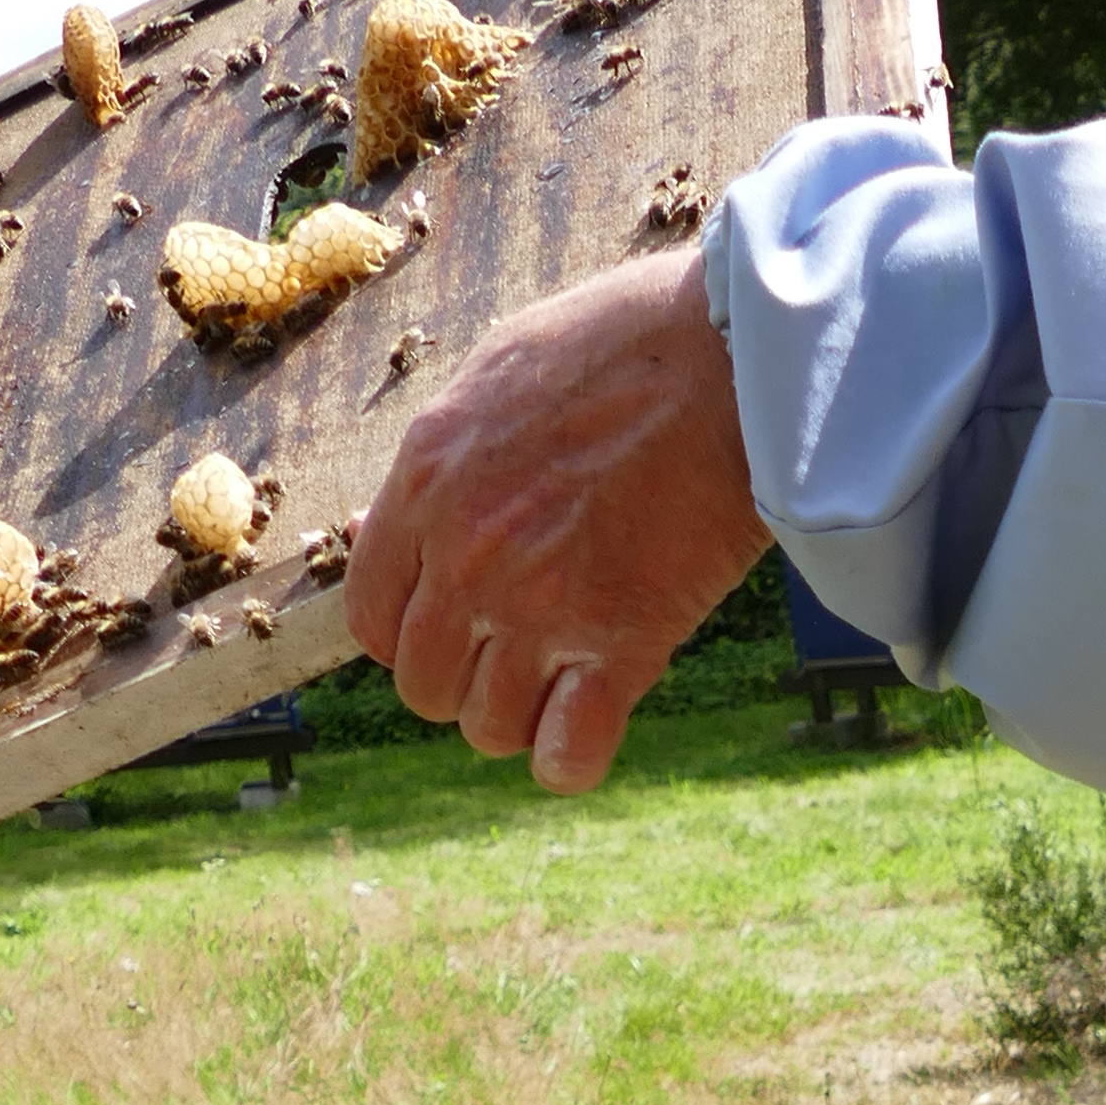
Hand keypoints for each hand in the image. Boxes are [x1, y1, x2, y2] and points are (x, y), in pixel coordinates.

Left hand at [343, 249, 763, 795]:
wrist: (734, 357)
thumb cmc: (630, 346)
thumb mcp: (500, 371)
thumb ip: (449, 454)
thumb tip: (410, 510)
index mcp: (428, 481)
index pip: (371, 616)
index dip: (410, 635)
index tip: (452, 628)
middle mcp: (468, 554)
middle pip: (425, 685)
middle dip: (464, 681)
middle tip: (517, 654)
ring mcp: (541, 605)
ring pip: (489, 727)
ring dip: (521, 718)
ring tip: (562, 681)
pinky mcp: (622, 643)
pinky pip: (567, 754)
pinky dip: (570, 759)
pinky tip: (589, 730)